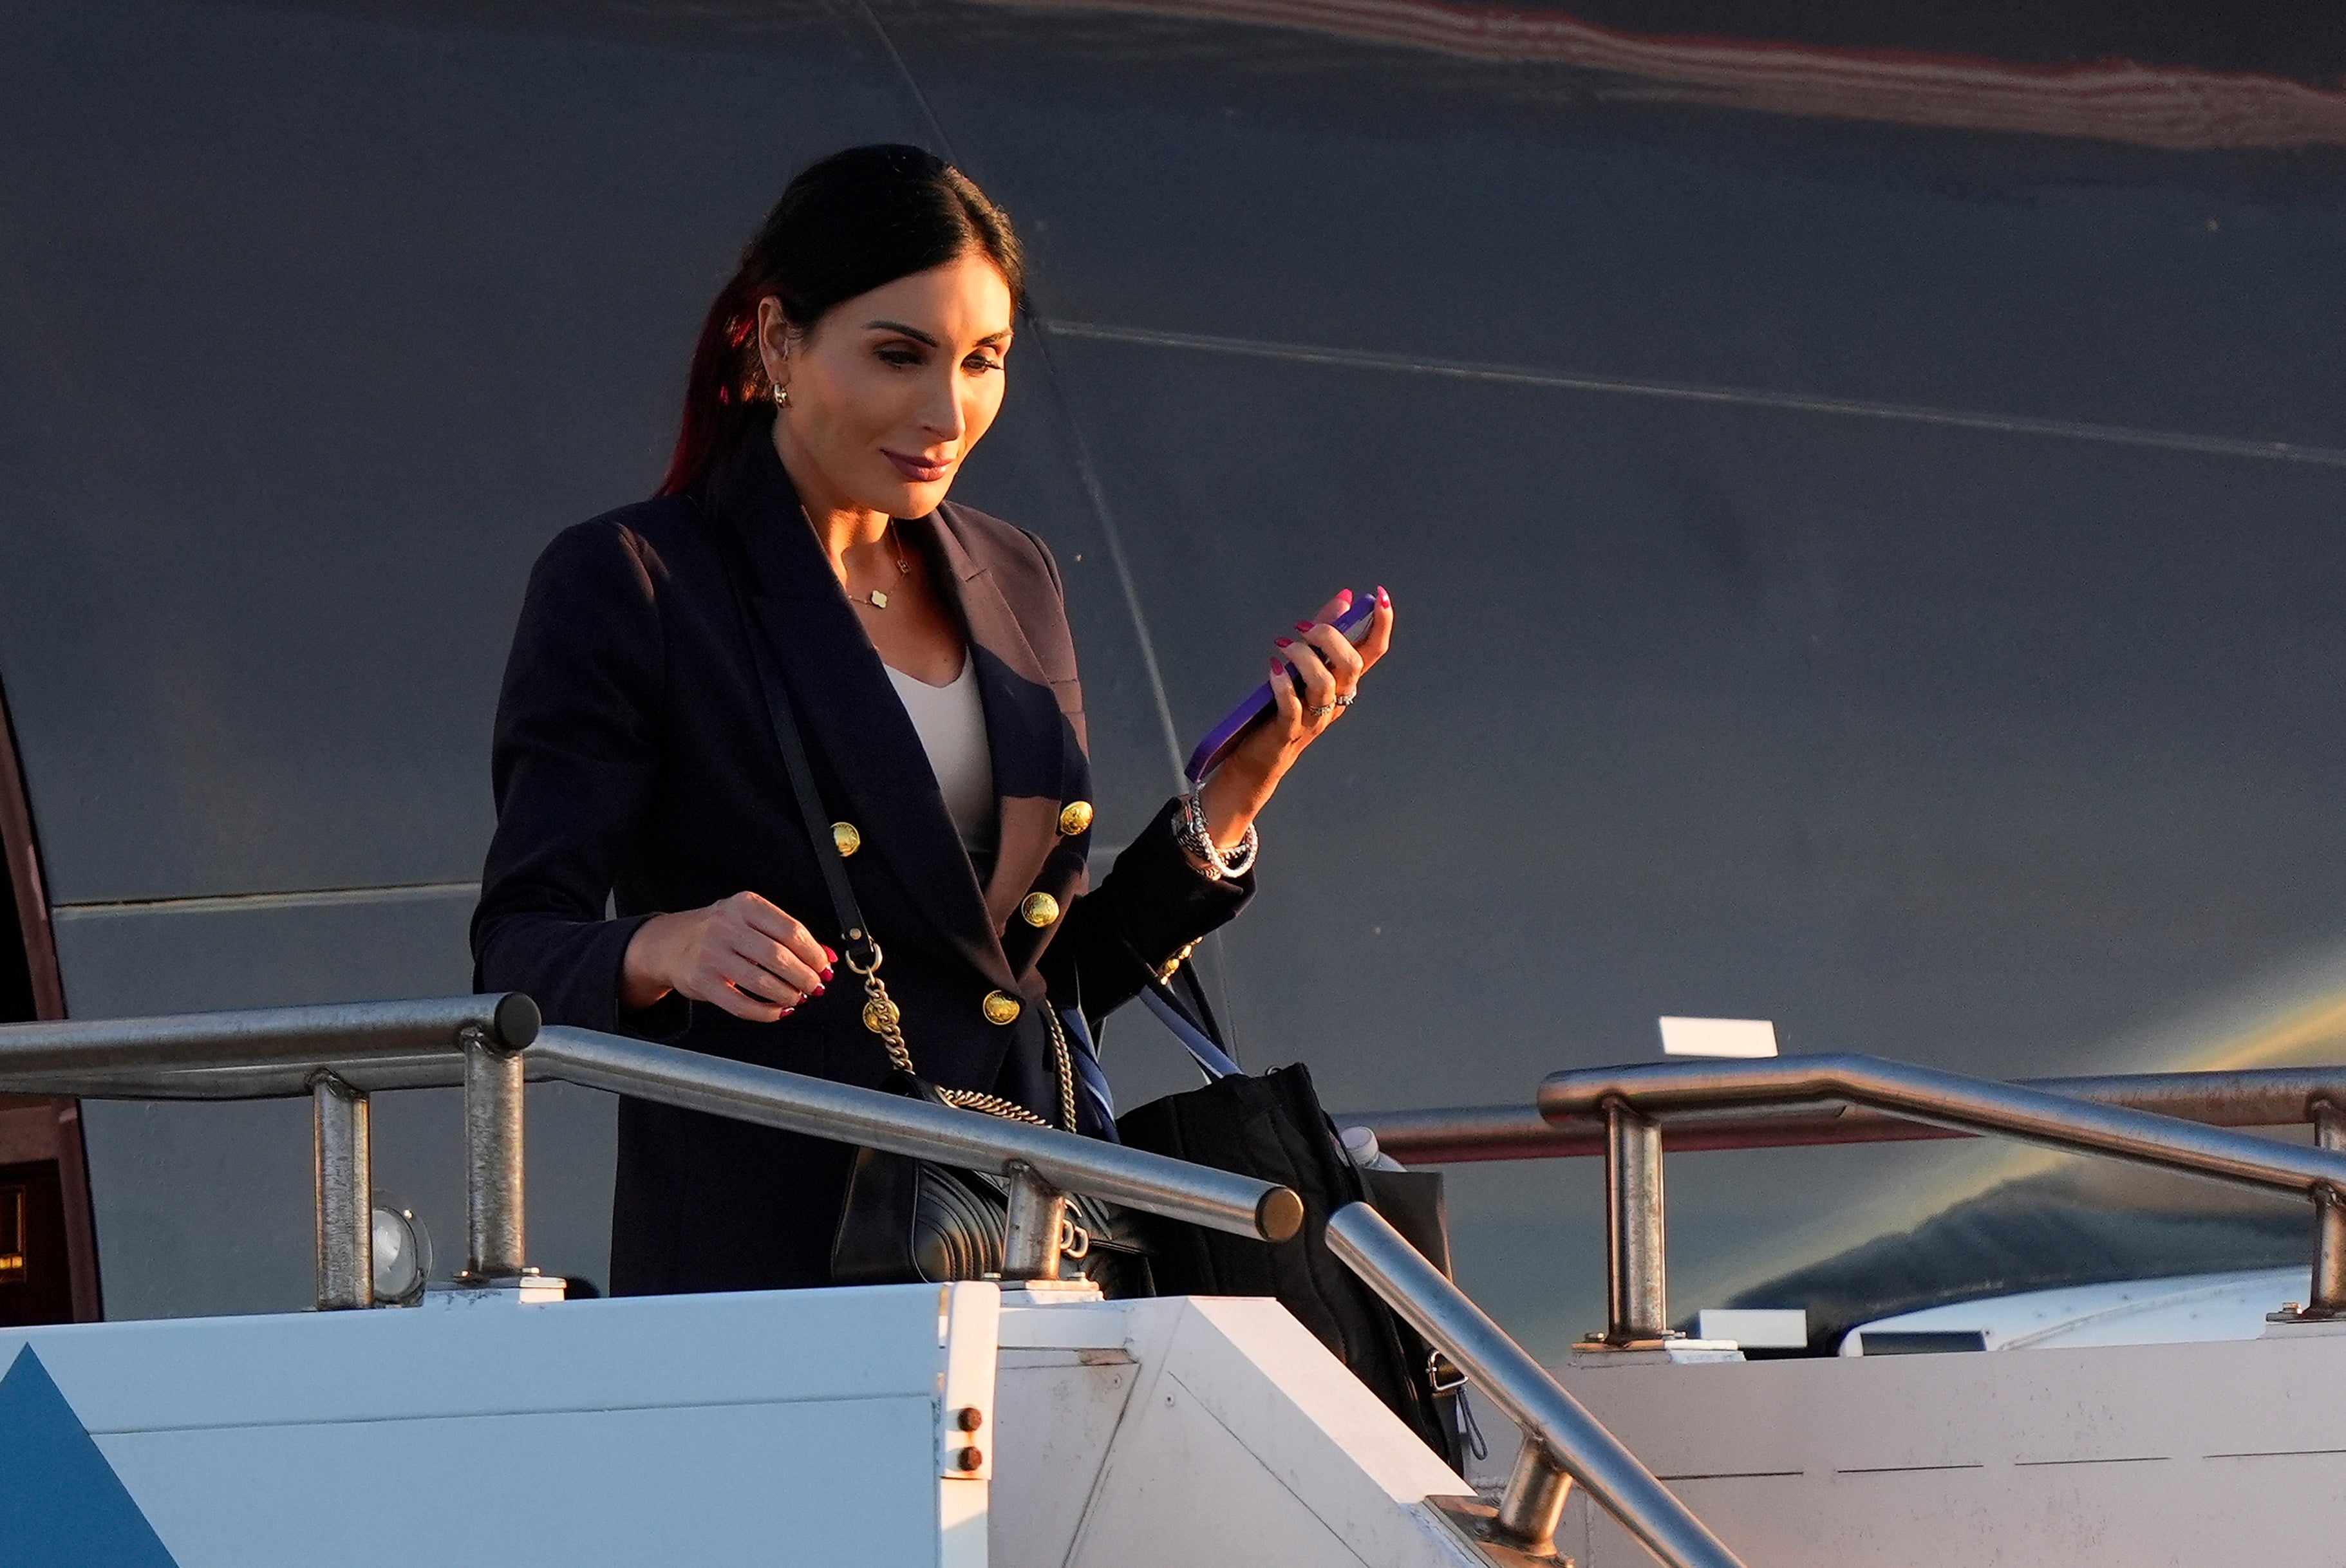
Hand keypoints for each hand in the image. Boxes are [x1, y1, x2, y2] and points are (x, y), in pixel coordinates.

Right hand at [619, 891, 835, 1022]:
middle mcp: (727, 927)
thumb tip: (826, 958)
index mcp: (745, 905)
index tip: (824, 967)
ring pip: (762, 983)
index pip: (791, 930)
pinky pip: (741, 1004)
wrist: (669, 943)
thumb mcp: (750, 921)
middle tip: (815, 986)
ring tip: (797, 998)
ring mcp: (712, 955)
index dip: (814, 953)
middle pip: (779, 957)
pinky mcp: (702, 982)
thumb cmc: (718, 930)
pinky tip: (778, 1011)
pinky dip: (766, 1012)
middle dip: (805, 977)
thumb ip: (787, 936)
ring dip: (787, 995)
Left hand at [1195, 585, 1395, 855]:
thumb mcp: (1305, 666)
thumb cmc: (1283, 708)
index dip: (1381, 623)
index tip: (1378, 595)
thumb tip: (1344, 599)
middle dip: (1330, 637)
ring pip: (1325, 684)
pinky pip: (1292, 708)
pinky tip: (1273, 668)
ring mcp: (1315, 719)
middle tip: (1303, 628)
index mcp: (1345, 682)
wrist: (1259, 758)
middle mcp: (1337, 701)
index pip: (1374, 651)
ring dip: (1303, 658)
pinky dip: (1283, 685)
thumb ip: (1324, 633)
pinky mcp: (1289, 732)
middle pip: (1351, 665)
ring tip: (1281, 646)